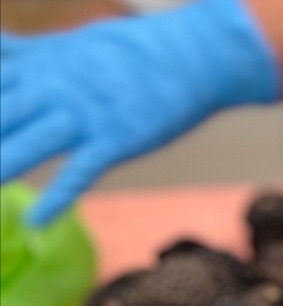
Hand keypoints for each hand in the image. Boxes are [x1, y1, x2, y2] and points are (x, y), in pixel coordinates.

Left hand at [0, 0, 281, 225]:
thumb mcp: (70, 44)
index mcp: (38, 66)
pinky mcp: (116, 138)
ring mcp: (84, 114)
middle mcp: (52, 88)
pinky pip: (82, 170)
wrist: (191, 56)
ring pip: (27, 144)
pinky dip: (59, 196)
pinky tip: (36, 218)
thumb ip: (25, 53)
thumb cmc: (133, 51)